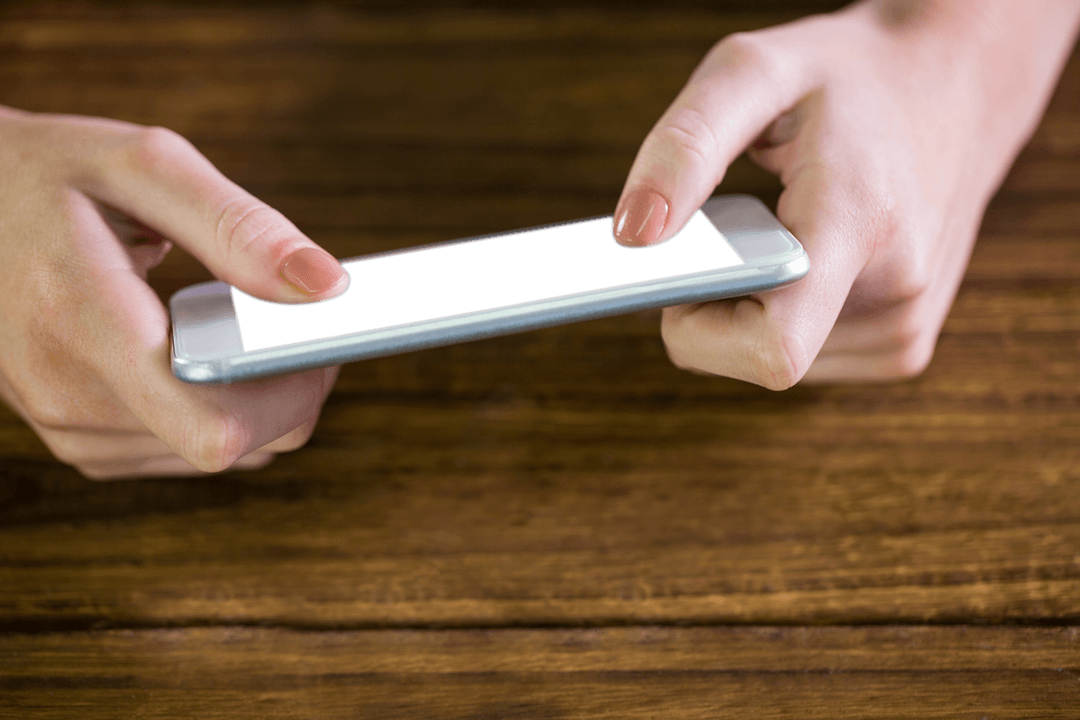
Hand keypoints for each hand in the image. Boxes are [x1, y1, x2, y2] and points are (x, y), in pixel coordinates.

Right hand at [0, 106, 350, 478]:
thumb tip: (327, 288)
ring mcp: (71, 427)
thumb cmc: (49, 176)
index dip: (292, 396)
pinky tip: (207, 357)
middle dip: (289, 393)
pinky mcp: (79, 439)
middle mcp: (72, 397)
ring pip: (216, 454)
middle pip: (230, 446)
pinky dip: (217, 409)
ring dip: (255, 401)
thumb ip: (241, 229)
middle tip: (296, 325)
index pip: (217, 428)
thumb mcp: (144, 166)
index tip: (319, 342)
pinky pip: (183, 448)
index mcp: (88, 327)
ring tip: (243, 331)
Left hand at [612, 0, 1079, 386]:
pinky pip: (804, 359)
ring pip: (771, 362)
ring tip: (780, 236)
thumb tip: (633, 237)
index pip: (771, 348)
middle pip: (756, 356)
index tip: (672, 279)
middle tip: (729, 231)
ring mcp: (907, 328)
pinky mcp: (905, 346)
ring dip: (751, 308)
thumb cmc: (849, 76)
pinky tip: (806, 261)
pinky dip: (784, 317)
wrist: (956, 83)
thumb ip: (684, 149)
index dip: (697, 330)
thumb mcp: (755, 70)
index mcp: (860, 223)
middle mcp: (897, 291)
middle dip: (714, 306)